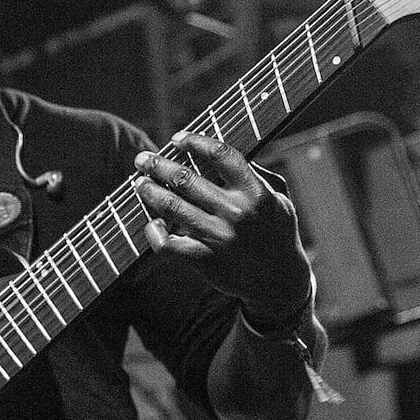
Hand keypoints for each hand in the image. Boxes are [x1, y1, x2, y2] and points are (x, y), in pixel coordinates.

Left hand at [132, 131, 311, 322]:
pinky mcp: (205, 260)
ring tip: (139, 183)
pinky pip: (168, 244)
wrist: (279, 280)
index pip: (220, 155)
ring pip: (172, 207)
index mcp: (255, 192)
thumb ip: (255, 173)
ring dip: (150, 191)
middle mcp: (235, 212)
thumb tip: (220, 153)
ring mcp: (218, 237)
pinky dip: (155, 232)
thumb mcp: (278, 197)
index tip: (177, 138)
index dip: (195, 142)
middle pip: (186, 179)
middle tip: (143, 158)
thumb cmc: (277, 232)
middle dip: (158, 165)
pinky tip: (151, 224)